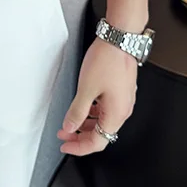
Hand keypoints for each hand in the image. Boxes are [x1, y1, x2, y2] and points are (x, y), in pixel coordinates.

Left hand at [57, 37, 137, 154]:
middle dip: (80, 136)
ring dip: (86, 124)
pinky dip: (93, 112)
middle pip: (101, 134)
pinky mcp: (121, 91)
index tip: (65, 145)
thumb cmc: (106, 60)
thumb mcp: (86, 88)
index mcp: (117, 114)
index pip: (98, 142)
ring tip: (70, 120)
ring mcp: (123, 101)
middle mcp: (123, 111)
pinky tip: (83, 106)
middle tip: (63, 133)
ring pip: (103, 121)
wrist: (119, 39)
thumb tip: (70, 127)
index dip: (79, 147)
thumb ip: (77, 111)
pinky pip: (106, 109)